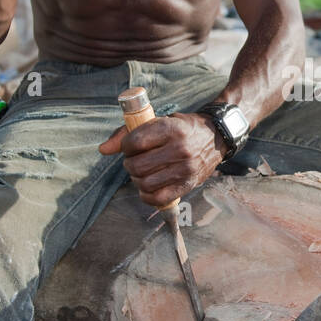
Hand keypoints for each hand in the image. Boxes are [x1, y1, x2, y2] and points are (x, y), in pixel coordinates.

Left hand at [100, 113, 226, 208]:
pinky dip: (147, 196)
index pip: (135, 142)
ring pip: (145, 183)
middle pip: (137, 166)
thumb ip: (130, 133)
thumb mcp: (160, 121)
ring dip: (137, 180)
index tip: (129, 147)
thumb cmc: (184, 128)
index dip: (125, 146)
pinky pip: (159, 198)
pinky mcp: (188, 184)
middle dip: (129, 164)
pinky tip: (147, 188)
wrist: (217, 137)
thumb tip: (103, 150)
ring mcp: (185, 169)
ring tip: (141, 173)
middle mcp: (179, 149)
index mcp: (171, 129)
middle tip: (134, 161)